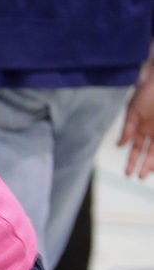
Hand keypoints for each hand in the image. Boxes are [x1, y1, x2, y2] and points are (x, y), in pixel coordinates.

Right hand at [118, 63, 153, 178]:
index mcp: (140, 128)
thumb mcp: (133, 111)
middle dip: (143, 166)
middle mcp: (150, 131)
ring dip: (152, 162)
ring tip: (149, 172)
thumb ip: (128, 129)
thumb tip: (119, 145)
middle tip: (139, 177)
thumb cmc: (145, 92)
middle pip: (148, 153)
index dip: (131, 161)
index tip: (127, 173)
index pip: (136, 149)